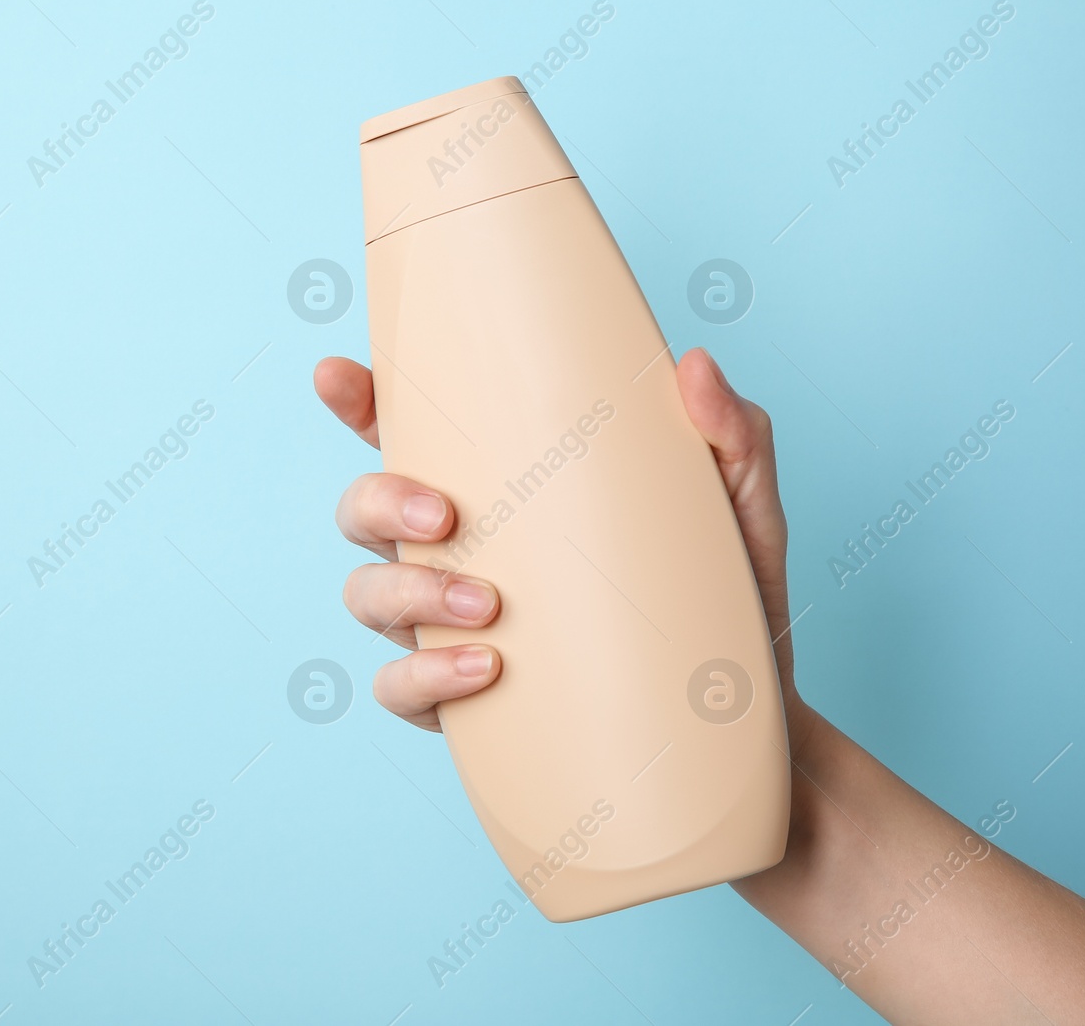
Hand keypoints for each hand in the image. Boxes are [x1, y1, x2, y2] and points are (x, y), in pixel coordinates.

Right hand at [314, 347, 811, 743]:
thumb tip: (696, 366)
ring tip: (487, 605)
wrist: (745, 719)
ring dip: (406, 595)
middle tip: (445, 516)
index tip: (340, 376)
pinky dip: (425, 678)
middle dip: (377, 502)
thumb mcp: (741, 510)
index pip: (413, 435)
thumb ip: (730, 433)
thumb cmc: (728, 598)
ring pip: (367, 599)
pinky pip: (400, 690)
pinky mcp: (465, 706)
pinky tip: (486, 670)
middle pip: (363, 512)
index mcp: (508, 491)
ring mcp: (453, 630)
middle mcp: (463, 554)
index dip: (361, 403)